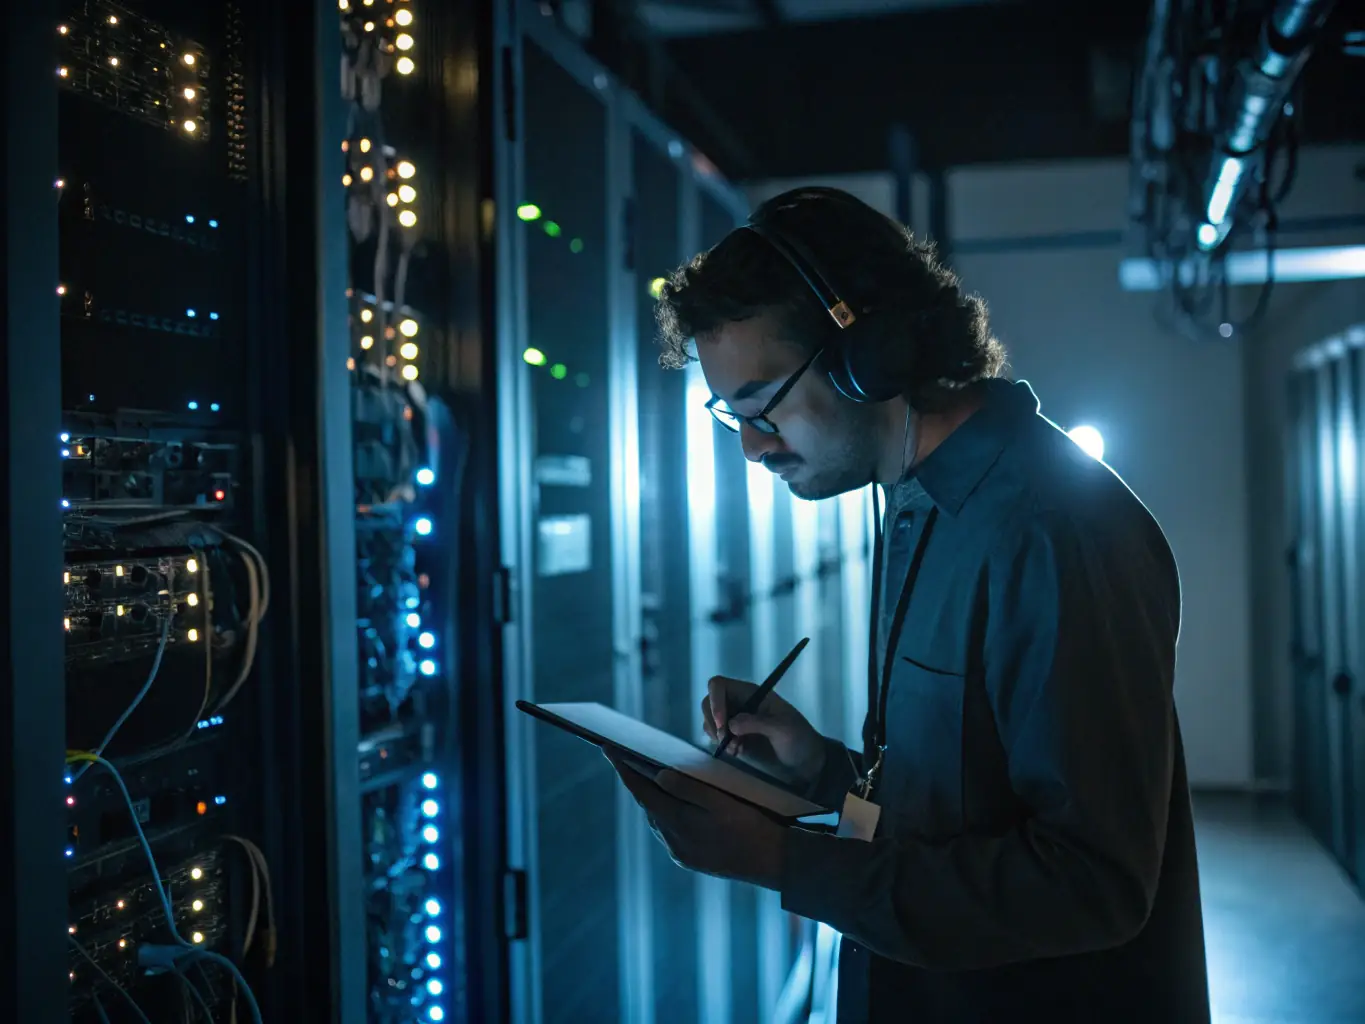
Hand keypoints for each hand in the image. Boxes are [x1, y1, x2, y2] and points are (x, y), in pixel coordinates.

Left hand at [606, 754, 785, 889]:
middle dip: (637, 782)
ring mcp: (682, 853)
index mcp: (679, 824)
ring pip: (659, 819)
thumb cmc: (752, 826)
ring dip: (653, 798)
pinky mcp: (691, 859)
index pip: (642, 792)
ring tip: (648, 775)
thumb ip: (689, 788)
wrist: (774, 862)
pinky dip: (667, 813)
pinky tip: (674, 803)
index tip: (607, 749)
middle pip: (648, 805)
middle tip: (628, 757)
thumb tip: (658, 776)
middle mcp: (674, 842)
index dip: (623, 769)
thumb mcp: (722, 801)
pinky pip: (670, 831)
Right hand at [703, 675, 825, 786]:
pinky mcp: (734, 738)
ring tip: (736, 749)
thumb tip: (731, 725)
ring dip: (716, 735)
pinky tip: (738, 752)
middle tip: (724, 740)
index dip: (715, 701)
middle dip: (712, 722)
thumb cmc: (799, 739)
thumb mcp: (782, 729)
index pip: (719, 685)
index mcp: (751, 693)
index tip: (721, 724)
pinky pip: (715, 737)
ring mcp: (735, 721)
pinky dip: (721, 746)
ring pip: (709, 720)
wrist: (806, 763)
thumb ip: (757, 723)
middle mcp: (739, 703)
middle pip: (708, 702)